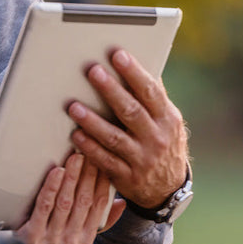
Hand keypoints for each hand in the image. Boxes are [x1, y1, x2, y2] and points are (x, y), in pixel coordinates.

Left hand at [0, 154, 123, 243]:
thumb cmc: (45, 238)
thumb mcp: (74, 232)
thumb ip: (97, 220)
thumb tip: (120, 202)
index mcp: (85, 239)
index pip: (99, 205)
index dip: (102, 181)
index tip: (103, 160)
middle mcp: (72, 242)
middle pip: (83, 201)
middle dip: (88, 174)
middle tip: (89, 151)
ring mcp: (52, 241)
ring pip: (65, 202)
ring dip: (72, 177)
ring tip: (75, 157)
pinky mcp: (33, 237)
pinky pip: (44, 207)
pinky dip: (51, 188)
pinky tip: (56, 171)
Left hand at [67, 48, 188, 209]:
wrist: (169, 189)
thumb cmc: (163, 142)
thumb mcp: (167, 121)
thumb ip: (153, 97)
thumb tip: (141, 62)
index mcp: (167, 119)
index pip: (151, 92)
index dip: (134, 73)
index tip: (118, 55)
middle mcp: (157, 138)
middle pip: (131, 111)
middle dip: (111, 90)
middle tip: (93, 71)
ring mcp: (142, 159)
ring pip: (114, 138)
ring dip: (93, 121)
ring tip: (73, 106)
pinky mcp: (127, 177)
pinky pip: (105, 160)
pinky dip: (89, 147)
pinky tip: (75, 134)